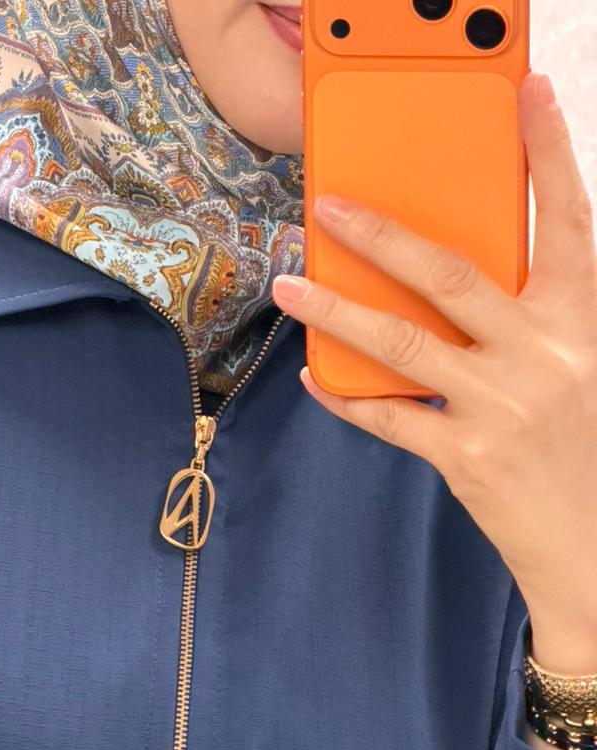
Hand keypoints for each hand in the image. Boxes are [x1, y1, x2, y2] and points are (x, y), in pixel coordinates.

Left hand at [273, 70, 596, 642]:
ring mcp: (503, 405)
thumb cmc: (582, 449)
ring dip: (338, 311)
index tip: (528, 95)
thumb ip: (533, 320)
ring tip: (290, 286)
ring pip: (404, 342)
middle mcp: (545, 353)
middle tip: (330, 207)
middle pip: (452, 273)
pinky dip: (347, 395)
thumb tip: (456, 279)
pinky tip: (314, 374)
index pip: (567, 218)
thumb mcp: (578, 365)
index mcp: (583, 319)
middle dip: (383, 234)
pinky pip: (391, 415)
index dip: (549, 153)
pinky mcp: (468, 456)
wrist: (593, 547)